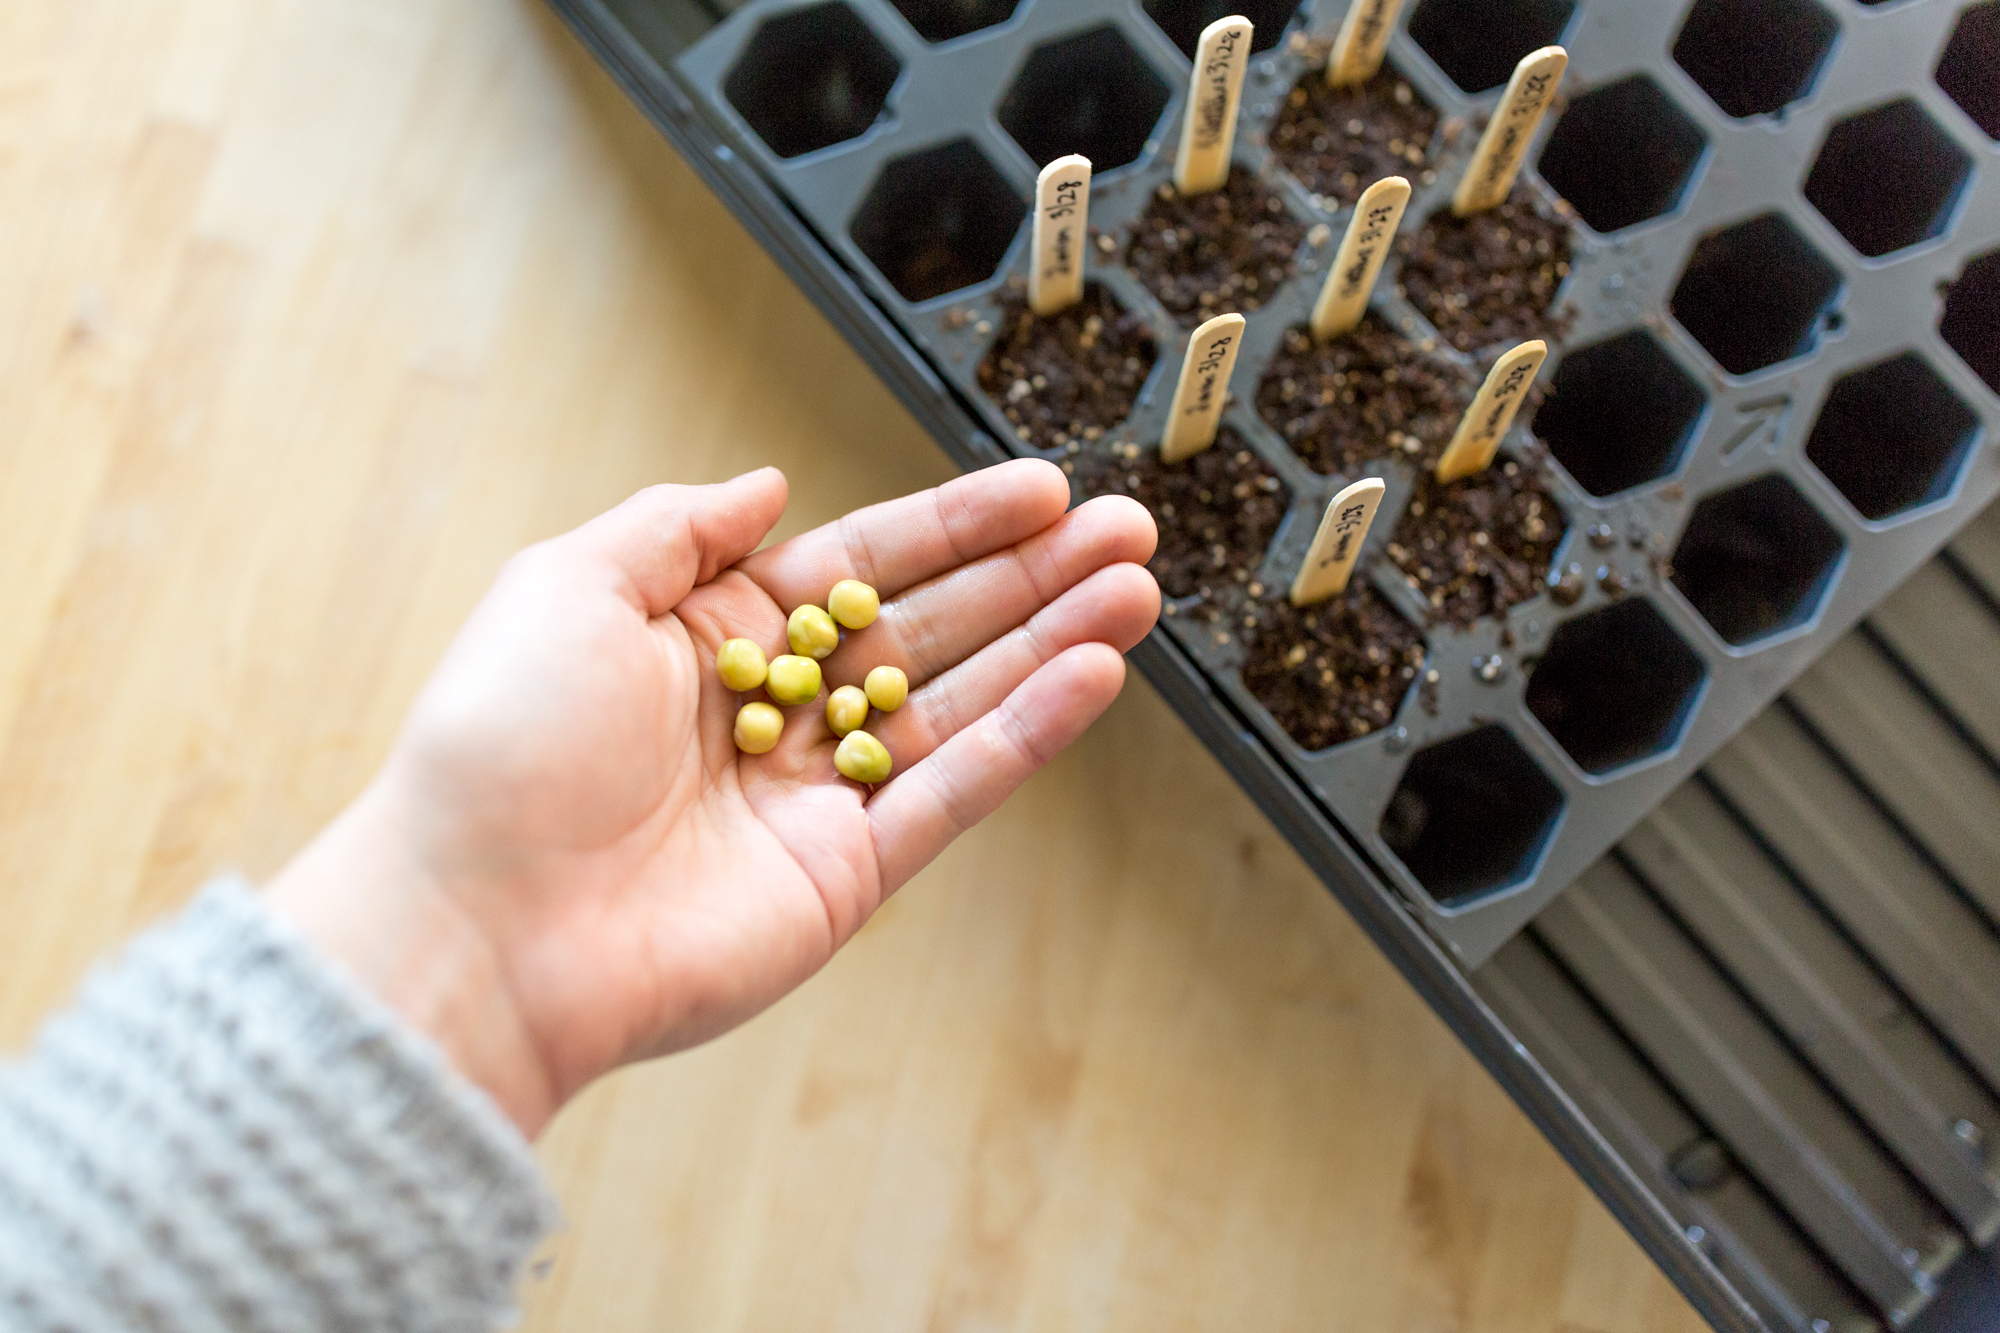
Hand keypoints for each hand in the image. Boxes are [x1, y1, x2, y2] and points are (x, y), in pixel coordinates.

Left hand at [265, 462, 1158, 1135]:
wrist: (481, 925)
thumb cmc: (499, 746)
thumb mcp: (571, 586)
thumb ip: (679, 528)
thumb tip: (770, 485)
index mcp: (712, 639)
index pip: (863, 563)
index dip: (954, 525)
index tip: (1041, 490)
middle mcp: (776, 712)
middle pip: (934, 627)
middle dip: (1033, 578)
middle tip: (1126, 529)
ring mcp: (817, 797)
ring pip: (962, 704)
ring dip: (1053, 646)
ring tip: (1136, 591)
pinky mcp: (846, 875)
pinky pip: (952, 793)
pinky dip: (1026, 739)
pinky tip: (1091, 679)